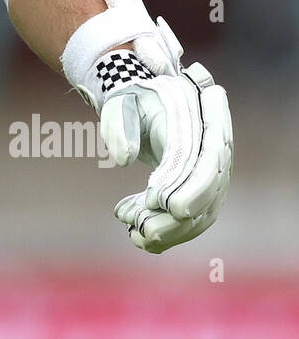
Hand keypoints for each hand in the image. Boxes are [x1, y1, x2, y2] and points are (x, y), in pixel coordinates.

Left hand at [100, 62, 232, 252]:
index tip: (162, 203)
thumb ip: (121, 125)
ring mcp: (212, 175)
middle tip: (142, 230)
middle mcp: (217, 151)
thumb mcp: (123, 104)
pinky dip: (166, 234)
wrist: (142, 108)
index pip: (212, 157)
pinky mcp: (199, 193)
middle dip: (177, 220)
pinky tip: (135, 233)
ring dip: (168, 232)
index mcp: (206, 121)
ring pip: (201, 215)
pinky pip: (190, 221)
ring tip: (132, 232)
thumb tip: (123, 159)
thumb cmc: (134, 103)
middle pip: (210, 195)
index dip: (193, 186)